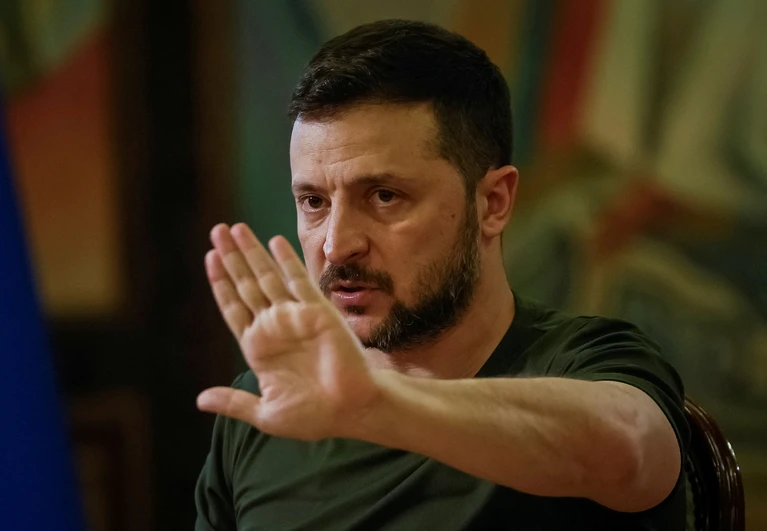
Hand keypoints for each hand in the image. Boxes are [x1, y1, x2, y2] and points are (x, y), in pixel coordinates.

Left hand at [197, 223, 378, 439]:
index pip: (233, 307)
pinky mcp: (317, 311)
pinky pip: (299, 281)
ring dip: (252, 253)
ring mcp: (295, 316)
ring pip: (267, 277)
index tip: (209, 259)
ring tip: (235, 229)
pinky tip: (273, 242)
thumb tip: (200, 400)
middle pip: (246, 285)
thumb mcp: (266, 413)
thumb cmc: (312, 416)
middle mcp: (274, 327)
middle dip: (231, 258)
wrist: (351, 410)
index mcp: (258, 347)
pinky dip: (286, 261)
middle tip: (216, 231)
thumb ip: (234, 403)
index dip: (221, 283)